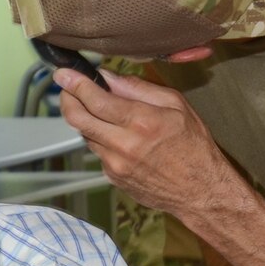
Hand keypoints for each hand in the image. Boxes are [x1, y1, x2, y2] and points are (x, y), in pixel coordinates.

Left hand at [56, 68, 235, 220]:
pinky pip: (98, 151)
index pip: (95, 99)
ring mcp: (115, 164)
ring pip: (85, 134)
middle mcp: (123, 144)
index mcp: (141, 121)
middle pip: (77, 118)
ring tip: (99, 110)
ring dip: (86, 119)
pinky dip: (101, 139)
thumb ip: (139, 88)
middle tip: (66, 88)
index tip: (64, 74)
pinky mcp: (113, 177)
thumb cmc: (194, 146)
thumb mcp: (176, 105)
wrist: (200, 191)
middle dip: (67, 98)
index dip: (75, 83)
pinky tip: (118, 136)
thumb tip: (108, 77)